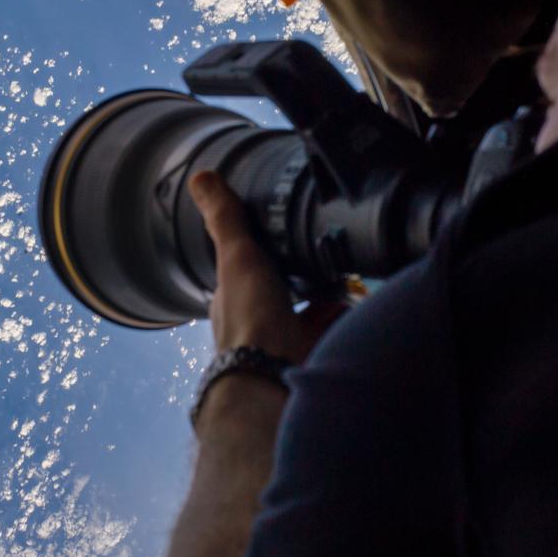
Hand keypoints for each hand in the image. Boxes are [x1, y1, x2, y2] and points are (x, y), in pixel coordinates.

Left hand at [189, 171, 345, 364]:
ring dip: (324, 300)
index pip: (244, 272)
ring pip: (306, 316)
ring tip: (347, 277)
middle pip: (279, 294)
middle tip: (324, 256)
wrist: (275, 379)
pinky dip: (343, 321)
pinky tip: (357, 309)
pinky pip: (330, 336)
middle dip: (301, 278)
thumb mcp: (237, 256)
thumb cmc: (251, 319)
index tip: (279, 238)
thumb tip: (200, 177)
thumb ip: (225, 218)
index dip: (259, 255)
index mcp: (233, 300)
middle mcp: (255, 324)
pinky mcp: (310, 359)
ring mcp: (283, 344)